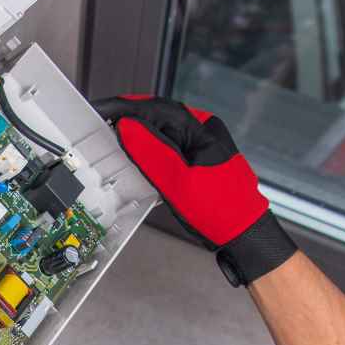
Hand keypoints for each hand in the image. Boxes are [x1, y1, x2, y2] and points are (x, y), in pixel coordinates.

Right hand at [93, 96, 295, 286]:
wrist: (246, 237)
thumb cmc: (222, 212)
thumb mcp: (178, 184)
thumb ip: (151, 153)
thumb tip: (126, 126)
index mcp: (202, 129)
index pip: (154, 108)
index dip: (123, 108)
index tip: (100, 110)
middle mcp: (204, 131)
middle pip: (157, 116)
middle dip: (127, 118)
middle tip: (98, 123)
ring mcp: (203, 145)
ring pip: (162, 131)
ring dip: (137, 133)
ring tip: (111, 137)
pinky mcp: (199, 160)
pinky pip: (169, 146)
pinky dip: (149, 148)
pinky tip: (136, 156)